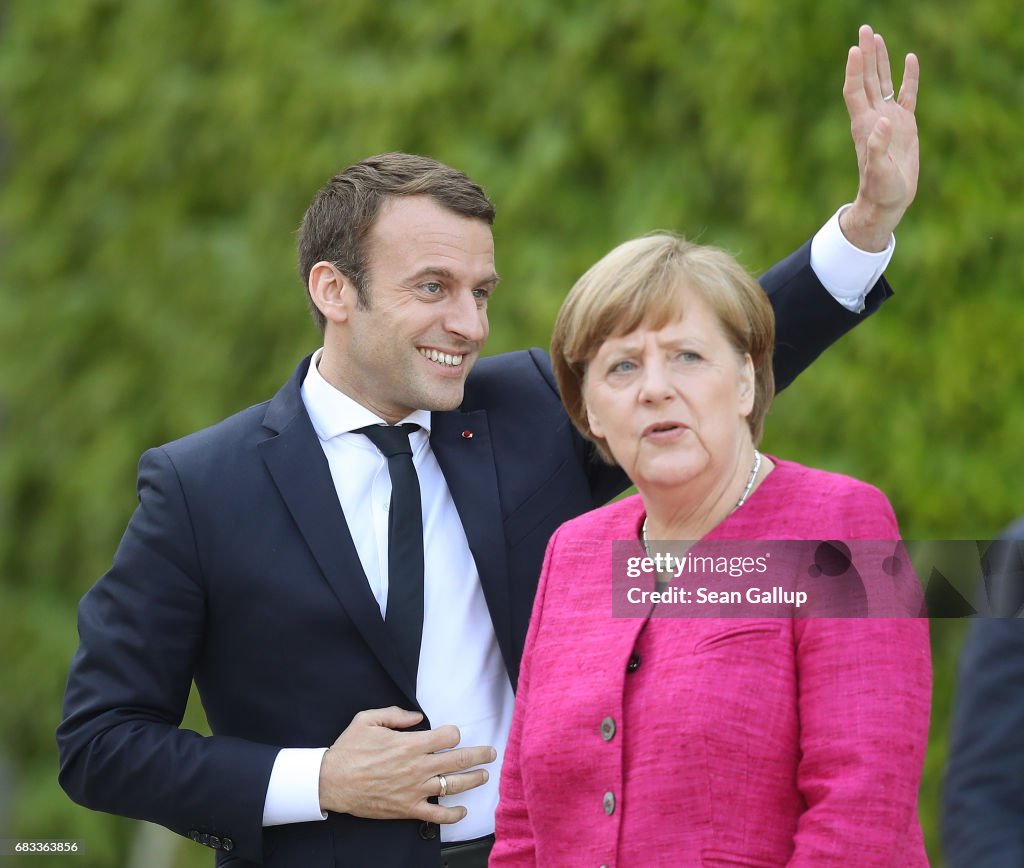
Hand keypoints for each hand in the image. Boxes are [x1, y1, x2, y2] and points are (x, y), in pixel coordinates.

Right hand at [317, 706, 496, 823]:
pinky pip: (437, 815)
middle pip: (459, 759)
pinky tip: (462, 810)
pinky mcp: (408, 809)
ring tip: (483, 775)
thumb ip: (395, 715)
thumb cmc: (349, 749)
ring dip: (473, 780)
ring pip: (454, 785)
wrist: (331, 782)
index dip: (454, 733)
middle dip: (480, 754)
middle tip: (491, 752)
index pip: (448, 736)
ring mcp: (415, 790)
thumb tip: (417, 716)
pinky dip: (453, 815)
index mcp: (410, 744)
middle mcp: (418, 767)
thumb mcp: (367, 719)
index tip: (452, 734)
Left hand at [839, 24, 919, 250]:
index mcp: (864, 126)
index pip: (855, 91)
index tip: (855, 48)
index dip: (855, 70)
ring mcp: (889, 119)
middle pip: (868, 80)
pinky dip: (908, 77)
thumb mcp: (878, 171)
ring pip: (884, 83)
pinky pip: (907, 94)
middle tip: (865, 29)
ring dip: (881, 61)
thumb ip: (877, 148)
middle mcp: (874, 117)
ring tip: (877, 37)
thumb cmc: (880, 189)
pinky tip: (910, 59)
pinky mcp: (905, 124)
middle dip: (866, 55)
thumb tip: (884, 121)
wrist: (887, 200)